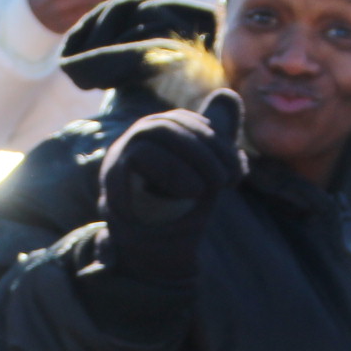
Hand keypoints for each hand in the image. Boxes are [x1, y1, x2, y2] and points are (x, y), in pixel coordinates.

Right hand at [98, 90, 245, 285]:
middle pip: (175, 122)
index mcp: (162, 134)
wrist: (154, 255)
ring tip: (208, 188)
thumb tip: (228, 95)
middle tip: (228, 181)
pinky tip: (191, 192)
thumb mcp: (208, 171)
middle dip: (210, 149)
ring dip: (193, 158)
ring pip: (158, 131)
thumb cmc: (179, 211)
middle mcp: (138, 138)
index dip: (220, 144)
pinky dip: (172, 172)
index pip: (191, 121)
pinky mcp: (113, 176)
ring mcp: (122, 154)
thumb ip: (218, 137)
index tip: (237, 176)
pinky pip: (140, 157)